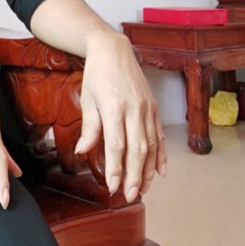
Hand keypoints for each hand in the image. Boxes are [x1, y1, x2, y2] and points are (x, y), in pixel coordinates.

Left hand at [75, 32, 166, 201]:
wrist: (114, 50)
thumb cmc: (97, 75)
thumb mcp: (88, 98)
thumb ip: (89, 127)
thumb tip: (83, 152)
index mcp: (114, 107)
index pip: (117, 145)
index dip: (116, 168)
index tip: (112, 187)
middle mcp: (134, 109)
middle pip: (137, 149)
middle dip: (133, 176)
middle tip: (128, 196)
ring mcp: (147, 108)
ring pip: (151, 145)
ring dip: (147, 170)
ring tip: (142, 189)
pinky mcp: (154, 107)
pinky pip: (159, 135)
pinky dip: (161, 155)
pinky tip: (159, 172)